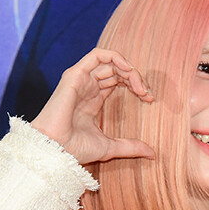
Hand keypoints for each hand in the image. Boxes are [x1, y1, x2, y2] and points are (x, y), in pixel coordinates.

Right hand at [31, 48, 154, 163]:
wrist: (55, 149)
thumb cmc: (75, 149)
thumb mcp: (110, 148)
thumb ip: (131, 147)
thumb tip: (153, 154)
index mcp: (94, 100)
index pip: (118, 81)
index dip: (136, 86)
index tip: (150, 99)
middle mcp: (87, 87)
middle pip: (117, 70)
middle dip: (136, 78)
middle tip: (148, 94)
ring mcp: (81, 80)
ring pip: (110, 61)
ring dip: (129, 69)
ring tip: (140, 86)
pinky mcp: (75, 75)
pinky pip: (97, 55)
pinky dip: (115, 57)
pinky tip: (128, 69)